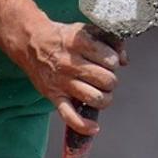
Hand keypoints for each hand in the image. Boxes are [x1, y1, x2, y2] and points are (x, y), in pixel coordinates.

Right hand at [12, 17, 126, 134]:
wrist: (31, 43)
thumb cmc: (63, 38)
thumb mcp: (86, 30)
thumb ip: (109, 41)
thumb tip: (125, 60)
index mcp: (80, 43)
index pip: (109, 58)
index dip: (115, 61)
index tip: (110, 61)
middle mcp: (71, 63)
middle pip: (105, 80)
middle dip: (111, 81)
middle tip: (105, 78)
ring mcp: (62, 82)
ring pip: (94, 98)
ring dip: (105, 99)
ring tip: (103, 94)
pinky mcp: (54, 96)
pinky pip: (70, 116)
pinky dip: (84, 126)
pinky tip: (94, 127)